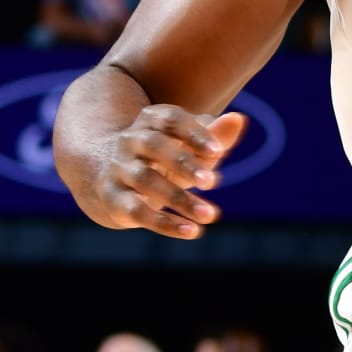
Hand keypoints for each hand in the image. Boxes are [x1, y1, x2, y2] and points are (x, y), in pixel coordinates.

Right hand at [87, 106, 246, 239]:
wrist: (117, 180)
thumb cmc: (167, 158)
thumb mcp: (191, 147)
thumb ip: (215, 136)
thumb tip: (238, 119)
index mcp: (151, 121)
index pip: (171, 120)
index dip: (194, 133)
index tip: (218, 151)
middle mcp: (130, 140)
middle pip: (153, 145)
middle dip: (183, 162)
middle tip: (212, 182)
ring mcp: (119, 169)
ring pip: (145, 180)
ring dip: (179, 198)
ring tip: (210, 215)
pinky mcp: (113, 198)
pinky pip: (136, 210)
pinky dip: (164, 223)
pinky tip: (192, 231)